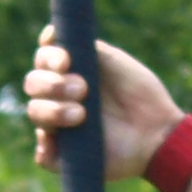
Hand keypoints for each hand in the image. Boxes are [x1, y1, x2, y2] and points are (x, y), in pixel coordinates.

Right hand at [26, 29, 186, 183]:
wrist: (159, 131)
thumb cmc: (139, 93)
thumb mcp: (113, 62)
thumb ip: (84, 47)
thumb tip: (52, 34)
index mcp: (68, 72)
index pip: (43, 59)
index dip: (48, 56)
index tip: (66, 60)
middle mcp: (59, 97)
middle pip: (33, 83)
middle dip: (52, 83)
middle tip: (83, 88)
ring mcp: (60, 126)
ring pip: (35, 113)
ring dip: (53, 110)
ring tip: (82, 114)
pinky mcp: (66, 156)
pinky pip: (43, 155)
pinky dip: (45, 149)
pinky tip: (57, 143)